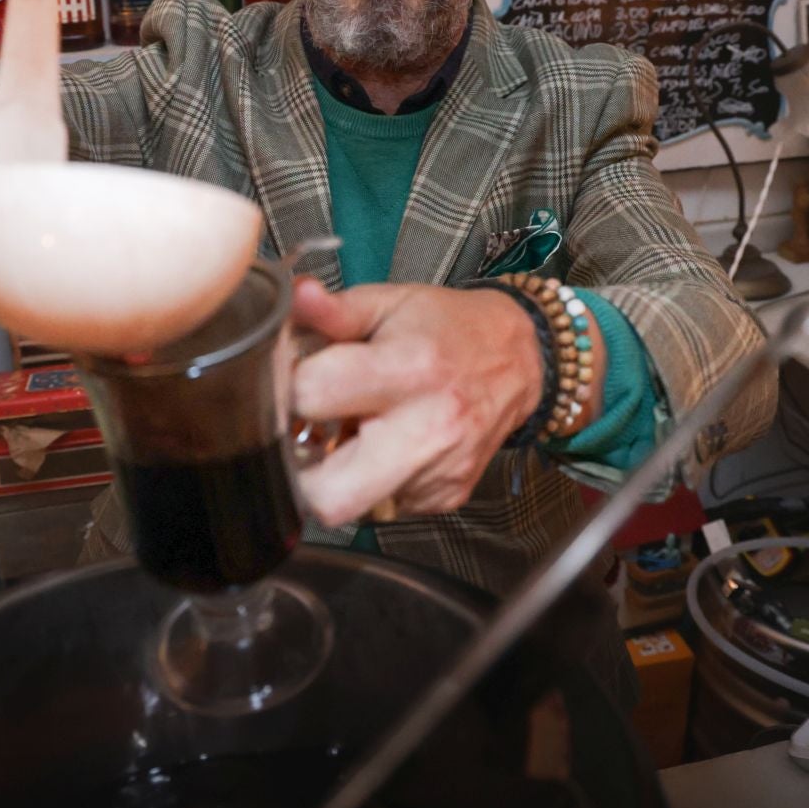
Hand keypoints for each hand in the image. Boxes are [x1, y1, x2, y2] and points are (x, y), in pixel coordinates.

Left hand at [290, 279, 592, 525]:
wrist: (519, 358)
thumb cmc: (449, 327)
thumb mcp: (390, 302)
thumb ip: (335, 309)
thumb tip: (294, 297)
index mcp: (408, 369)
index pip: (312, 396)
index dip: (289, 388)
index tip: (295, 382)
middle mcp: (428, 428)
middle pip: (329, 496)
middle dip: (302, 472)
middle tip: (308, 435)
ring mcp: (440, 471)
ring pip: (353, 509)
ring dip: (338, 477)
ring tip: (351, 434)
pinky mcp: (446, 496)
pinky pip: (385, 507)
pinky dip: (372, 481)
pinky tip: (384, 445)